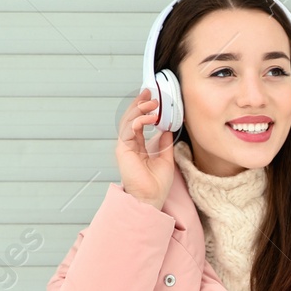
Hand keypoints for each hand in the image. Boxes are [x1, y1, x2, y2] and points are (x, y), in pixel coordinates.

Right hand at [115, 87, 175, 209]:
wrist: (151, 198)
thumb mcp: (165, 158)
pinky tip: (150, 117)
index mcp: (138, 146)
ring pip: (128, 121)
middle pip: (131, 118)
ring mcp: (125, 146)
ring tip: (152, 102)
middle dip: (139, 104)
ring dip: (139, 109)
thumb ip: (164, 143)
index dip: (144, 109)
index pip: (139, 123)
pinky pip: (129, 130)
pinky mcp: (123, 149)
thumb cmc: (157, 184)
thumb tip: (166, 129)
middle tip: (149, 93)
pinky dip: (139, 121)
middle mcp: (130, 144)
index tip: (152, 97)